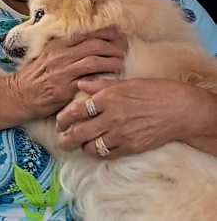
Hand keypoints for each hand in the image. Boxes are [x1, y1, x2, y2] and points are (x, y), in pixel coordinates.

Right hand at [9, 26, 126, 120]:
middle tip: (125, 49)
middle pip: (94, 45)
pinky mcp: (64, 89)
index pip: (86, 33)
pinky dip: (102, 79)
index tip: (119, 33)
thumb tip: (87, 41)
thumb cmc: (35, 76)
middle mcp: (61, 55)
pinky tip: (112, 80)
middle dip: (113, 46)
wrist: (19, 96)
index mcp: (58, 45)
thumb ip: (64, 48)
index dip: (105, 32)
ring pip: (94, 61)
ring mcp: (62, 72)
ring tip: (123, 63)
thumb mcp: (47, 55)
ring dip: (112, 61)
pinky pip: (88, 81)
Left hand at [56, 78, 211, 158]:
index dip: (64, 118)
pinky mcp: (130, 147)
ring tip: (78, 144)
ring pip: (91, 146)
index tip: (59, 121)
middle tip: (61, 139)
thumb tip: (81, 84)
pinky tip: (96, 148)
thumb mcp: (126, 82)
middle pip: (79, 132)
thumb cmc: (153, 91)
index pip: (77, 110)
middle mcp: (111, 117)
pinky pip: (107, 154)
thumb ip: (100, 85)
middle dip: (65, 138)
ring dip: (82, 146)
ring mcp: (121, 134)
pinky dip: (98, 153)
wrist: (178, 109)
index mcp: (108, 98)